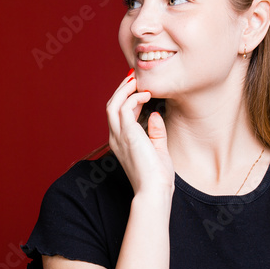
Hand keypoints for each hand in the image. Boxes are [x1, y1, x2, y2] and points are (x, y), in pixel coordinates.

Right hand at [106, 73, 173, 195]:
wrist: (154, 191)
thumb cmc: (157, 177)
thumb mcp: (158, 150)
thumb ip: (155, 132)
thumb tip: (154, 114)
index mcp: (121, 142)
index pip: (118, 114)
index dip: (126, 98)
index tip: (139, 88)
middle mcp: (116, 138)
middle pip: (111, 105)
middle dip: (122, 89)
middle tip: (135, 77)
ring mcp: (119, 136)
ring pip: (113, 104)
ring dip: (125, 90)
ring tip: (137, 80)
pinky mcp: (127, 134)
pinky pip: (124, 107)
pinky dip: (134, 97)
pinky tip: (146, 95)